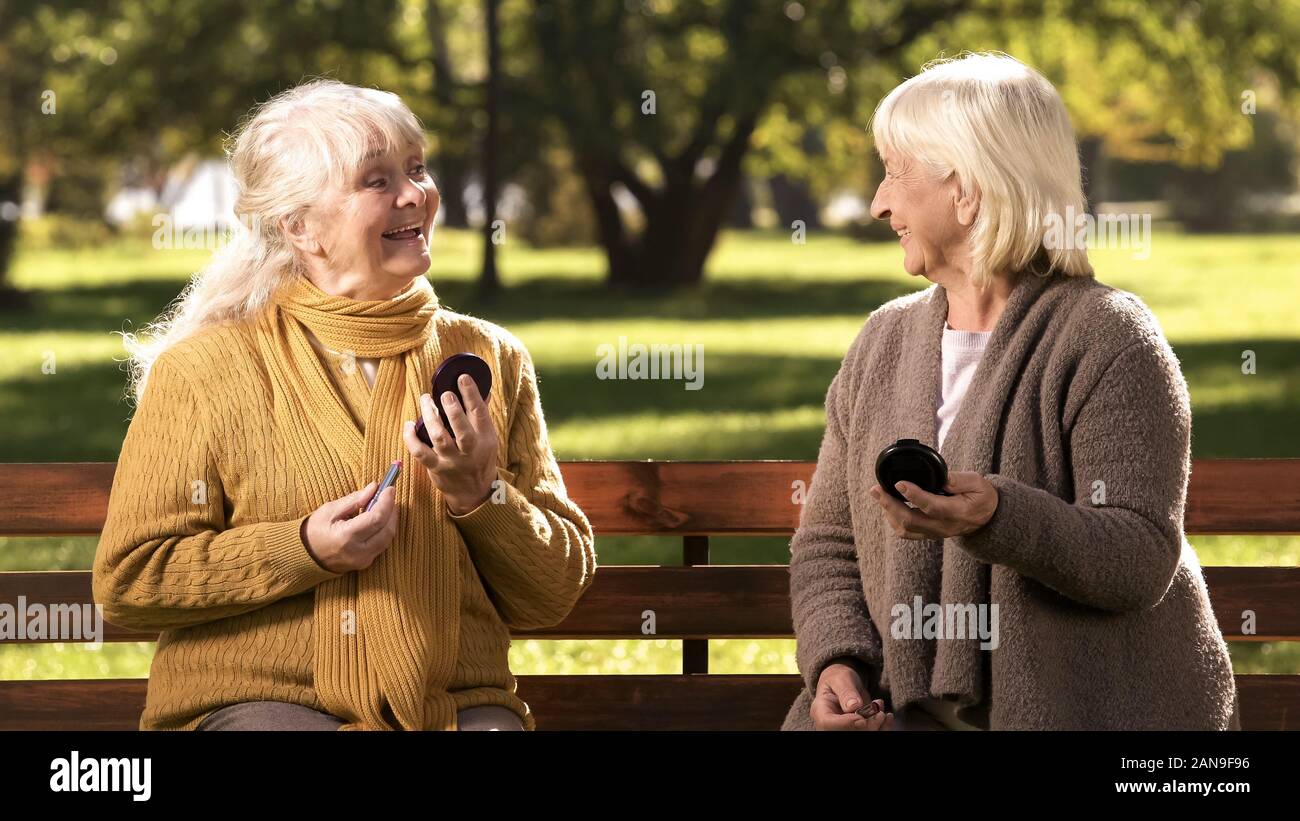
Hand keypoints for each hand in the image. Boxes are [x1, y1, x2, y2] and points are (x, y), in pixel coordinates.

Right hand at [301, 481, 398, 572]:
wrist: (305, 556)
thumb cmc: (314, 530)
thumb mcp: (330, 510)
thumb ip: (355, 499)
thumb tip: (374, 487)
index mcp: (346, 537)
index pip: (376, 518)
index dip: (386, 502)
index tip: (390, 488)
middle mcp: (357, 552)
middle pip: (387, 529)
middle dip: (392, 510)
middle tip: (389, 494)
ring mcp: (362, 560)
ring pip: (388, 538)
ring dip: (391, 520)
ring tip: (386, 504)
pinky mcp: (365, 563)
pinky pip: (382, 545)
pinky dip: (385, 530)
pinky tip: (381, 519)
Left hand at [403, 373, 499, 514]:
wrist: (473, 492)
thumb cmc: (480, 459)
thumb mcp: (488, 438)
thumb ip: (481, 415)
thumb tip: (483, 390)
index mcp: (485, 439)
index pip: (479, 413)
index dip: (471, 394)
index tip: (462, 378)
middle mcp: (470, 451)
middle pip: (461, 429)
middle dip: (452, 409)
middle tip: (443, 393)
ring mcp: (452, 461)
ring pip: (439, 438)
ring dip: (430, 417)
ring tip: (425, 400)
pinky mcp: (436, 468)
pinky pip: (420, 453)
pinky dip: (411, 438)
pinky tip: (409, 424)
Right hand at [811, 662, 892, 730]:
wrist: (844, 685)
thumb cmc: (839, 679)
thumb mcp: (842, 679)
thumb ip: (846, 691)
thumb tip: (854, 706)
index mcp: (820, 710)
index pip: (827, 723)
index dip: (846, 723)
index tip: (862, 718)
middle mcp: (830, 724)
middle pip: (846, 732)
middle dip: (866, 726)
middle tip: (880, 713)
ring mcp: (844, 729)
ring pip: (860, 734)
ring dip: (876, 727)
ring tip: (883, 712)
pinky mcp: (857, 730)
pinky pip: (870, 733)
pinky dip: (882, 728)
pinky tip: (888, 717)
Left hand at [869, 470, 998, 539]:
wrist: (986, 518)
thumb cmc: (981, 497)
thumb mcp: (978, 483)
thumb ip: (960, 480)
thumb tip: (942, 477)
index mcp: (957, 512)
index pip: (932, 506)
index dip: (914, 495)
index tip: (899, 483)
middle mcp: (943, 526)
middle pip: (911, 520)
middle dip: (889, 504)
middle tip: (876, 489)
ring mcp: (934, 533)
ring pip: (905, 529)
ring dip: (888, 512)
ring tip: (878, 494)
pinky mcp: (927, 534)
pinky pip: (906, 532)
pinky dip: (893, 520)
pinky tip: (888, 505)